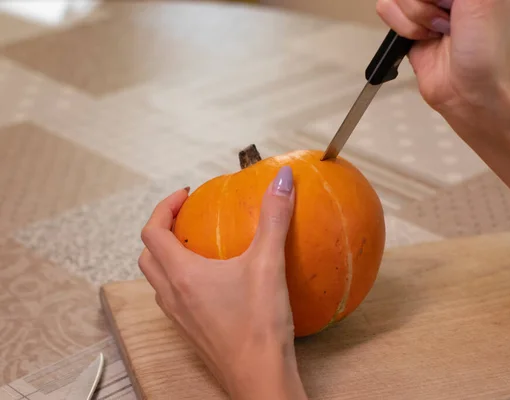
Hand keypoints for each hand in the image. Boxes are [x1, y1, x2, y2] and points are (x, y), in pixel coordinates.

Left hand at [138, 166, 306, 399]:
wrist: (259, 379)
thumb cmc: (259, 325)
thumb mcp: (269, 264)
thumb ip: (274, 218)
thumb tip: (282, 179)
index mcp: (181, 275)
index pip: (152, 231)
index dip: (163, 207)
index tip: (185, 196)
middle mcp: (172, 296)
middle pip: (148, 256)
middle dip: (161, 231)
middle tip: (187, 218)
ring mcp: (180, 318)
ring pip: (158, 280)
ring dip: (169, 257)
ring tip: (198, 246)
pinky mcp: (192, 332)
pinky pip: (176, 299)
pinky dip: (183, 281)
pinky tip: (216, 282)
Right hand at [376, 0, 509, 113]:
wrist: (470, 92)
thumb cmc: (487, 49)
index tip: (446, 3)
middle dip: (424, 0)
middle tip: (448, 13)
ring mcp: (426, 3)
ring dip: (416, 15)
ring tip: (439, 30)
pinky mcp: (408, 22)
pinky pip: (386, 9)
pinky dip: (403, 28)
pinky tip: (425, 38)